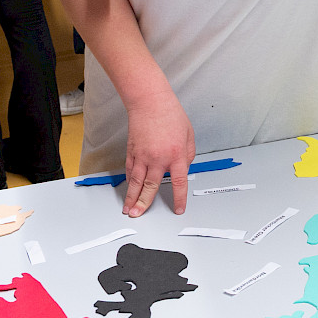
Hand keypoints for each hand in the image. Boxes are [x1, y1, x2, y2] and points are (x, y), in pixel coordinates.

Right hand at [122, 92, 195, 216]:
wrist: (150, 103)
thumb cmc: (171, 115)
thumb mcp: (189, 135)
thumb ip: (188, 155)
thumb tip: (183, 168)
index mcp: (176, 155)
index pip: (178, 183)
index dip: (179, 198)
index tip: (178, 209)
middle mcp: (158, 159)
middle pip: (151, 187)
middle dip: (144, 203)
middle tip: (138, 215)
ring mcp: (143, 156)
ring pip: (136, 182)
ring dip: (131, 198)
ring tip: (128, 210)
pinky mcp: (132, 152)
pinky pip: (130, 171)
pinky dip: (130, 182)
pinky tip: (129, 190)